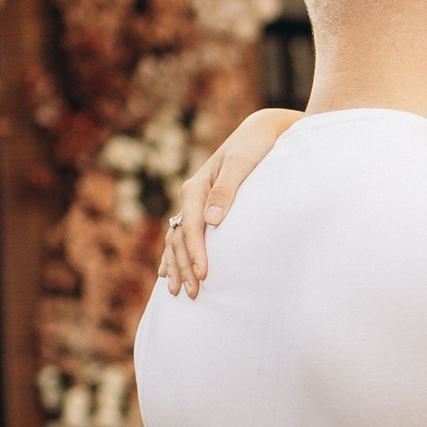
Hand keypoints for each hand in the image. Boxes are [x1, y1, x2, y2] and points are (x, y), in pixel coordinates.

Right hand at [159, 108, 300, 296]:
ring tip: (177, 291)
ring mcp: (196, 203)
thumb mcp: (242, 164)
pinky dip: (174, 254)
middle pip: (179, 237)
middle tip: (192, 294)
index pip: (191, 226)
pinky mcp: (204, 208)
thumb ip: (226, 191)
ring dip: (176, 265)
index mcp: (198, 187)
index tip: (204, 275)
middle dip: (183, 266)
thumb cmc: (255, 147)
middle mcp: (192, 196)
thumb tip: (213, 221)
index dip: (196, 252)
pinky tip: (167, 272)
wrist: (260, 132)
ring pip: (176, 239)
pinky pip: (182, 236)